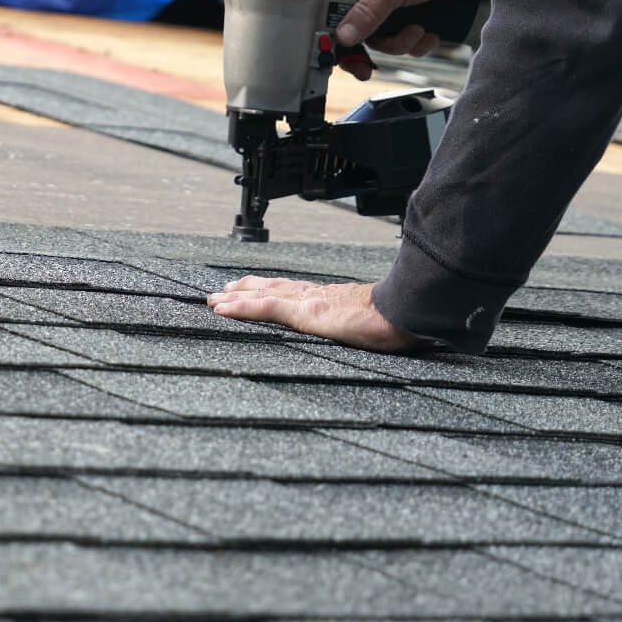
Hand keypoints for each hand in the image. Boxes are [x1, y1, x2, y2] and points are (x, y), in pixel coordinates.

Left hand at [206, 277, 428, 353]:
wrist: (408, 313)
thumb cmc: (399, 319)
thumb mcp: (374, 324)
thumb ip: (362, 326)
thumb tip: (371, 333)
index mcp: (329, 299)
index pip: (292, 292)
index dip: (269, 290)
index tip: (251, 290)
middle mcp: (314, 295)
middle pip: (271, 288)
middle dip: (244, 290)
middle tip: (221, 293)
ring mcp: (307, 302)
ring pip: (261, 296)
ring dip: (234, 298)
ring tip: (213, 301)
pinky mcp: (304, 312)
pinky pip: (264, 308)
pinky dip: (240, 308)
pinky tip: (222, 310)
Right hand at [337, 0, 467, 80]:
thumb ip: (367, 12)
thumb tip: (343, 37)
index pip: (327, 12)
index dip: (333, 36)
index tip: (346, 55)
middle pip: (352, 33)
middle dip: (378, 44)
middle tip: (382, 56)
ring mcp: (378, 5)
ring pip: (377, 41)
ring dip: (400, 43)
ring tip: (418, 30)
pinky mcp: (396, 15)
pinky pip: (396, 41)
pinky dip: (413, 43)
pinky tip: (426, 32)